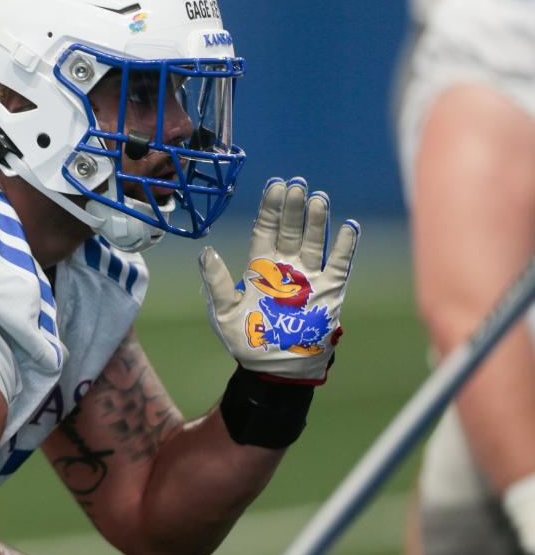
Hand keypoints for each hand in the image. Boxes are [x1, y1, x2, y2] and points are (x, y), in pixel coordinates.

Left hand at [199, 177, 358, 383]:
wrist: (275, 370)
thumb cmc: (247, 341)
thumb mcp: (224, 312)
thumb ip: (216, 282)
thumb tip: (206, 251)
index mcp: (259, 268)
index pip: (265, 229)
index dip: (270, 208)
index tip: (275, 185)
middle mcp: (285, 267)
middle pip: (289, 229)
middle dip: (293, 207)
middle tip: (297, 184)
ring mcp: (308, 277)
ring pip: (313, 241)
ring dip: (316, 220)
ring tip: (318, 198)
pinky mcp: (328, 292)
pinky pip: (338, 264)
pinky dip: (344, 246)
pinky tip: (348, 225)